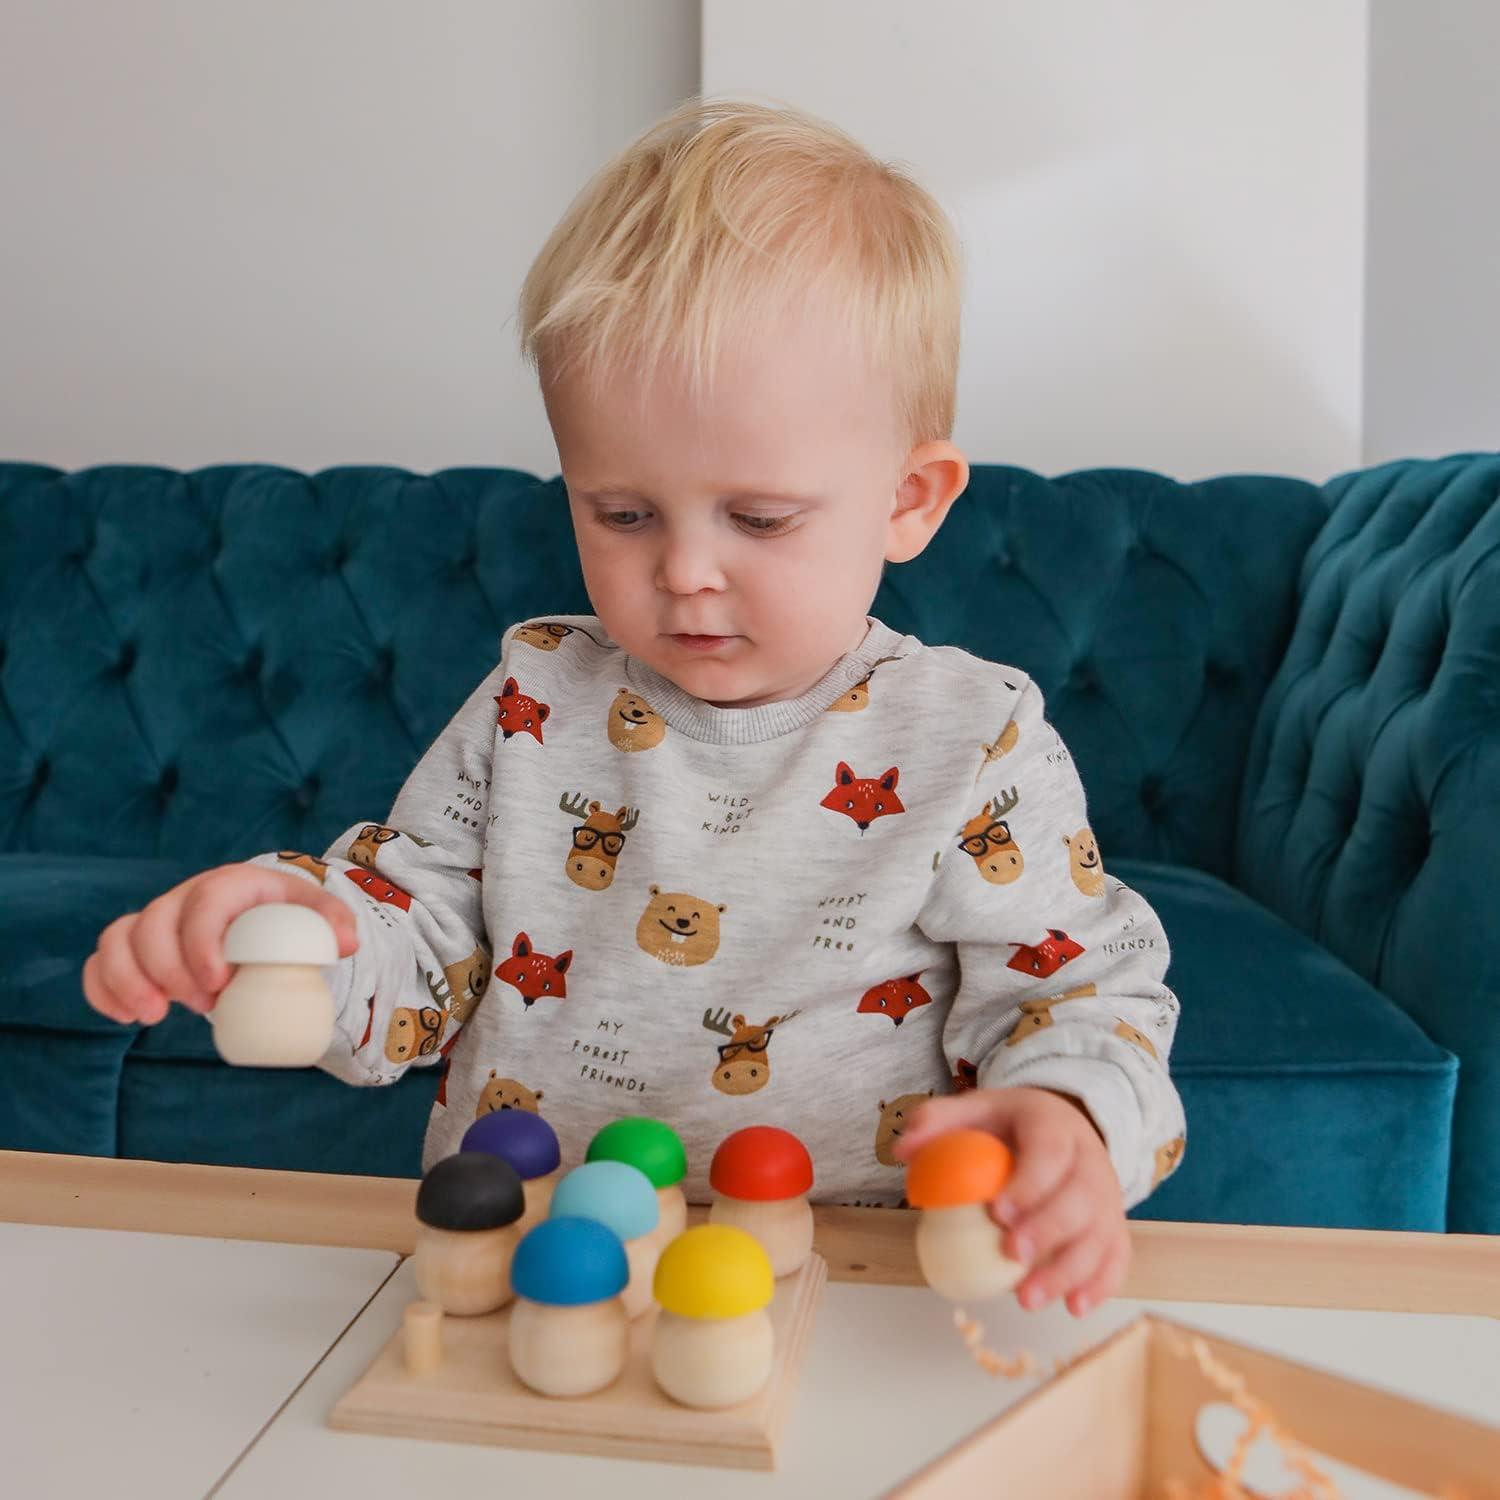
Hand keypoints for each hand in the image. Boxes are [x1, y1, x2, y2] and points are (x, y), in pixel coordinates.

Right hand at [82, 863, 359, 1024]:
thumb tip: (347, 943)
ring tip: (153, 1016)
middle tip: (204, 1005)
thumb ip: (332, 924)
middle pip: (154, 923)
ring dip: (127, 979)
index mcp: (232, 884)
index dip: (202, 942)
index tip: (218, 983)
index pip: (207, 902)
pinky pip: (102, 960)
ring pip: (118, 938)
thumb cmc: (288, 920)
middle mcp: (186, 897)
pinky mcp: (137, 947)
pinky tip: (124, 1016)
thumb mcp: (314, 915)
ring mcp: (157, 921)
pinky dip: (103, 988)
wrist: (264, 923)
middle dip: (169, 969)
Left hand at [891, 1085, 1128, 1317]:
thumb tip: (903, 1152)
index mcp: (1053, 1127)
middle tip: (1011, 1254)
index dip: (1030, 1183)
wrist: (1062, 1127)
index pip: (1049, 1152)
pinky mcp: (1113, 1226)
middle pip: (1081, 1198)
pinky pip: (1116, 1257)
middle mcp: (1088, 1161)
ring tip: (1027, 1298)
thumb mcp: (974, 1109)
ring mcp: (1106, 1196)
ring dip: (1068, 1270)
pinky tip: (1074, 1307)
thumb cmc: (1010, 1126)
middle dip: (1048, 1230)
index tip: (998, 1212)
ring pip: (1100, 1235)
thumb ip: (935, 1121)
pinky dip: (1100, 1285)